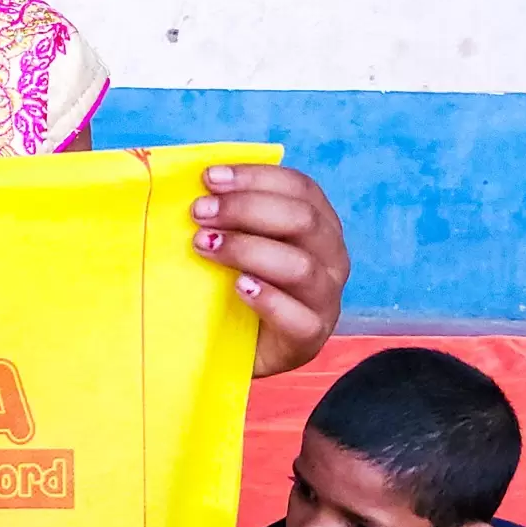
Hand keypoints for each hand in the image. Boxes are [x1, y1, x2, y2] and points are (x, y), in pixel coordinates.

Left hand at [192, 163, 348, 377]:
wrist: (237, 349)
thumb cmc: (233, 286)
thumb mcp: (234, 243)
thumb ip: (227, 215)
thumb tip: (193, 183)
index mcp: (318, 224)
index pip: (299, 187)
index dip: (255, 177)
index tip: (209, 178)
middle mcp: (331, 257)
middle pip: (303, 220)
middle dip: (246, 209)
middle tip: (200, 212)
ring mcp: (325, 298)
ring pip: (301, 266)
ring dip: (248, 249)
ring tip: (205, 246)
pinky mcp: (311, 336)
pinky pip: (298, 316)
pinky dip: (267, 298)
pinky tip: (237, 287)